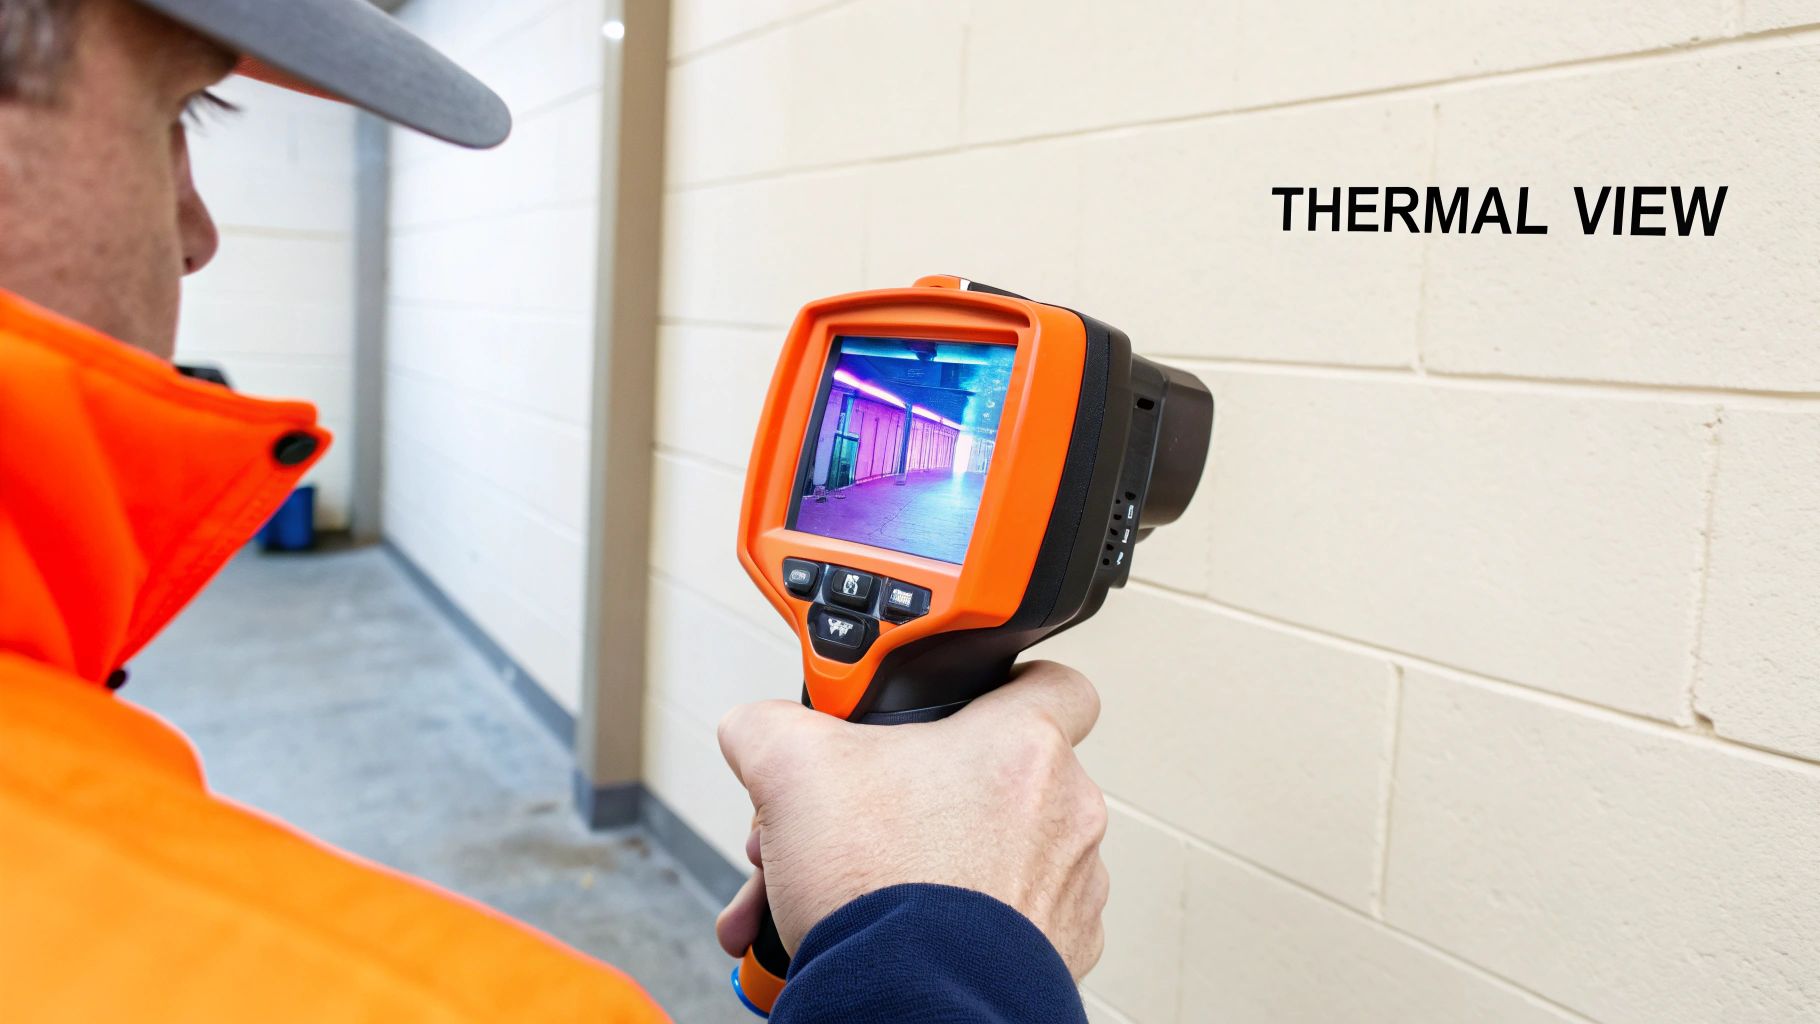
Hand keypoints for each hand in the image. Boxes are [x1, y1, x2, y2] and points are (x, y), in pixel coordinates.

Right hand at [714, 660, 1109, 977]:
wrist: (906, 1001)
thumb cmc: (878, 884)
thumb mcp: (790, 770)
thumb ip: (770, 725)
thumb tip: (755, 728)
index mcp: (1022, 745)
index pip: (1055, 682)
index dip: (1006, 686)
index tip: (967, 707)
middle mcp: (1065, 812)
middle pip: (991, 781)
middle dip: (912, 801)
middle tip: (855, 823)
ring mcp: (1069, 887)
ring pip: (994, 856)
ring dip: (923, 865)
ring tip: (846, 890)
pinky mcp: (1058, 952)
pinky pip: (1003, 921)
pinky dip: (949, 923)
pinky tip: (884, 929)